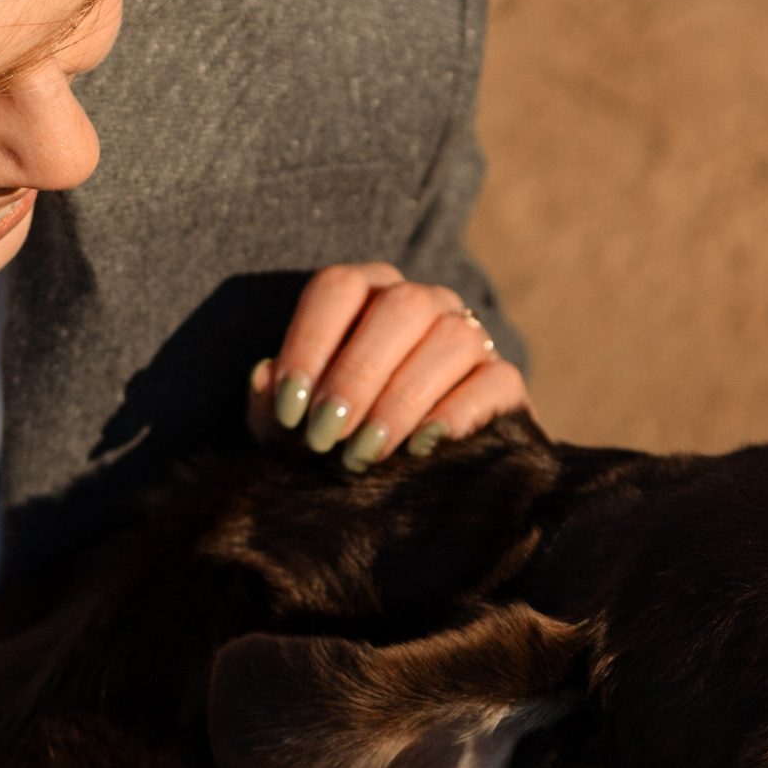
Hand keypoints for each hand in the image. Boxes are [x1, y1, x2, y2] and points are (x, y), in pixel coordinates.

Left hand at [247, 263, 529, 471]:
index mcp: (365, 294)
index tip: (289, 408)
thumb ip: (271, 406)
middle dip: (357, 375)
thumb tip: (264, 378)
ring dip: (402, 399)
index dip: (309, 344)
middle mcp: (421, 302)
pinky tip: (421, 448)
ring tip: (366, 454)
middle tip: (326, 438)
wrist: (404, 480)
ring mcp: (469, 335)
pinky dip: (456, 413)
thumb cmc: (335, 439)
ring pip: (450, 338)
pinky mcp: (503, 380)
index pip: (338, 287)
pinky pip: (493, 380)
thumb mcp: (292, 427)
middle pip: (399, 307)